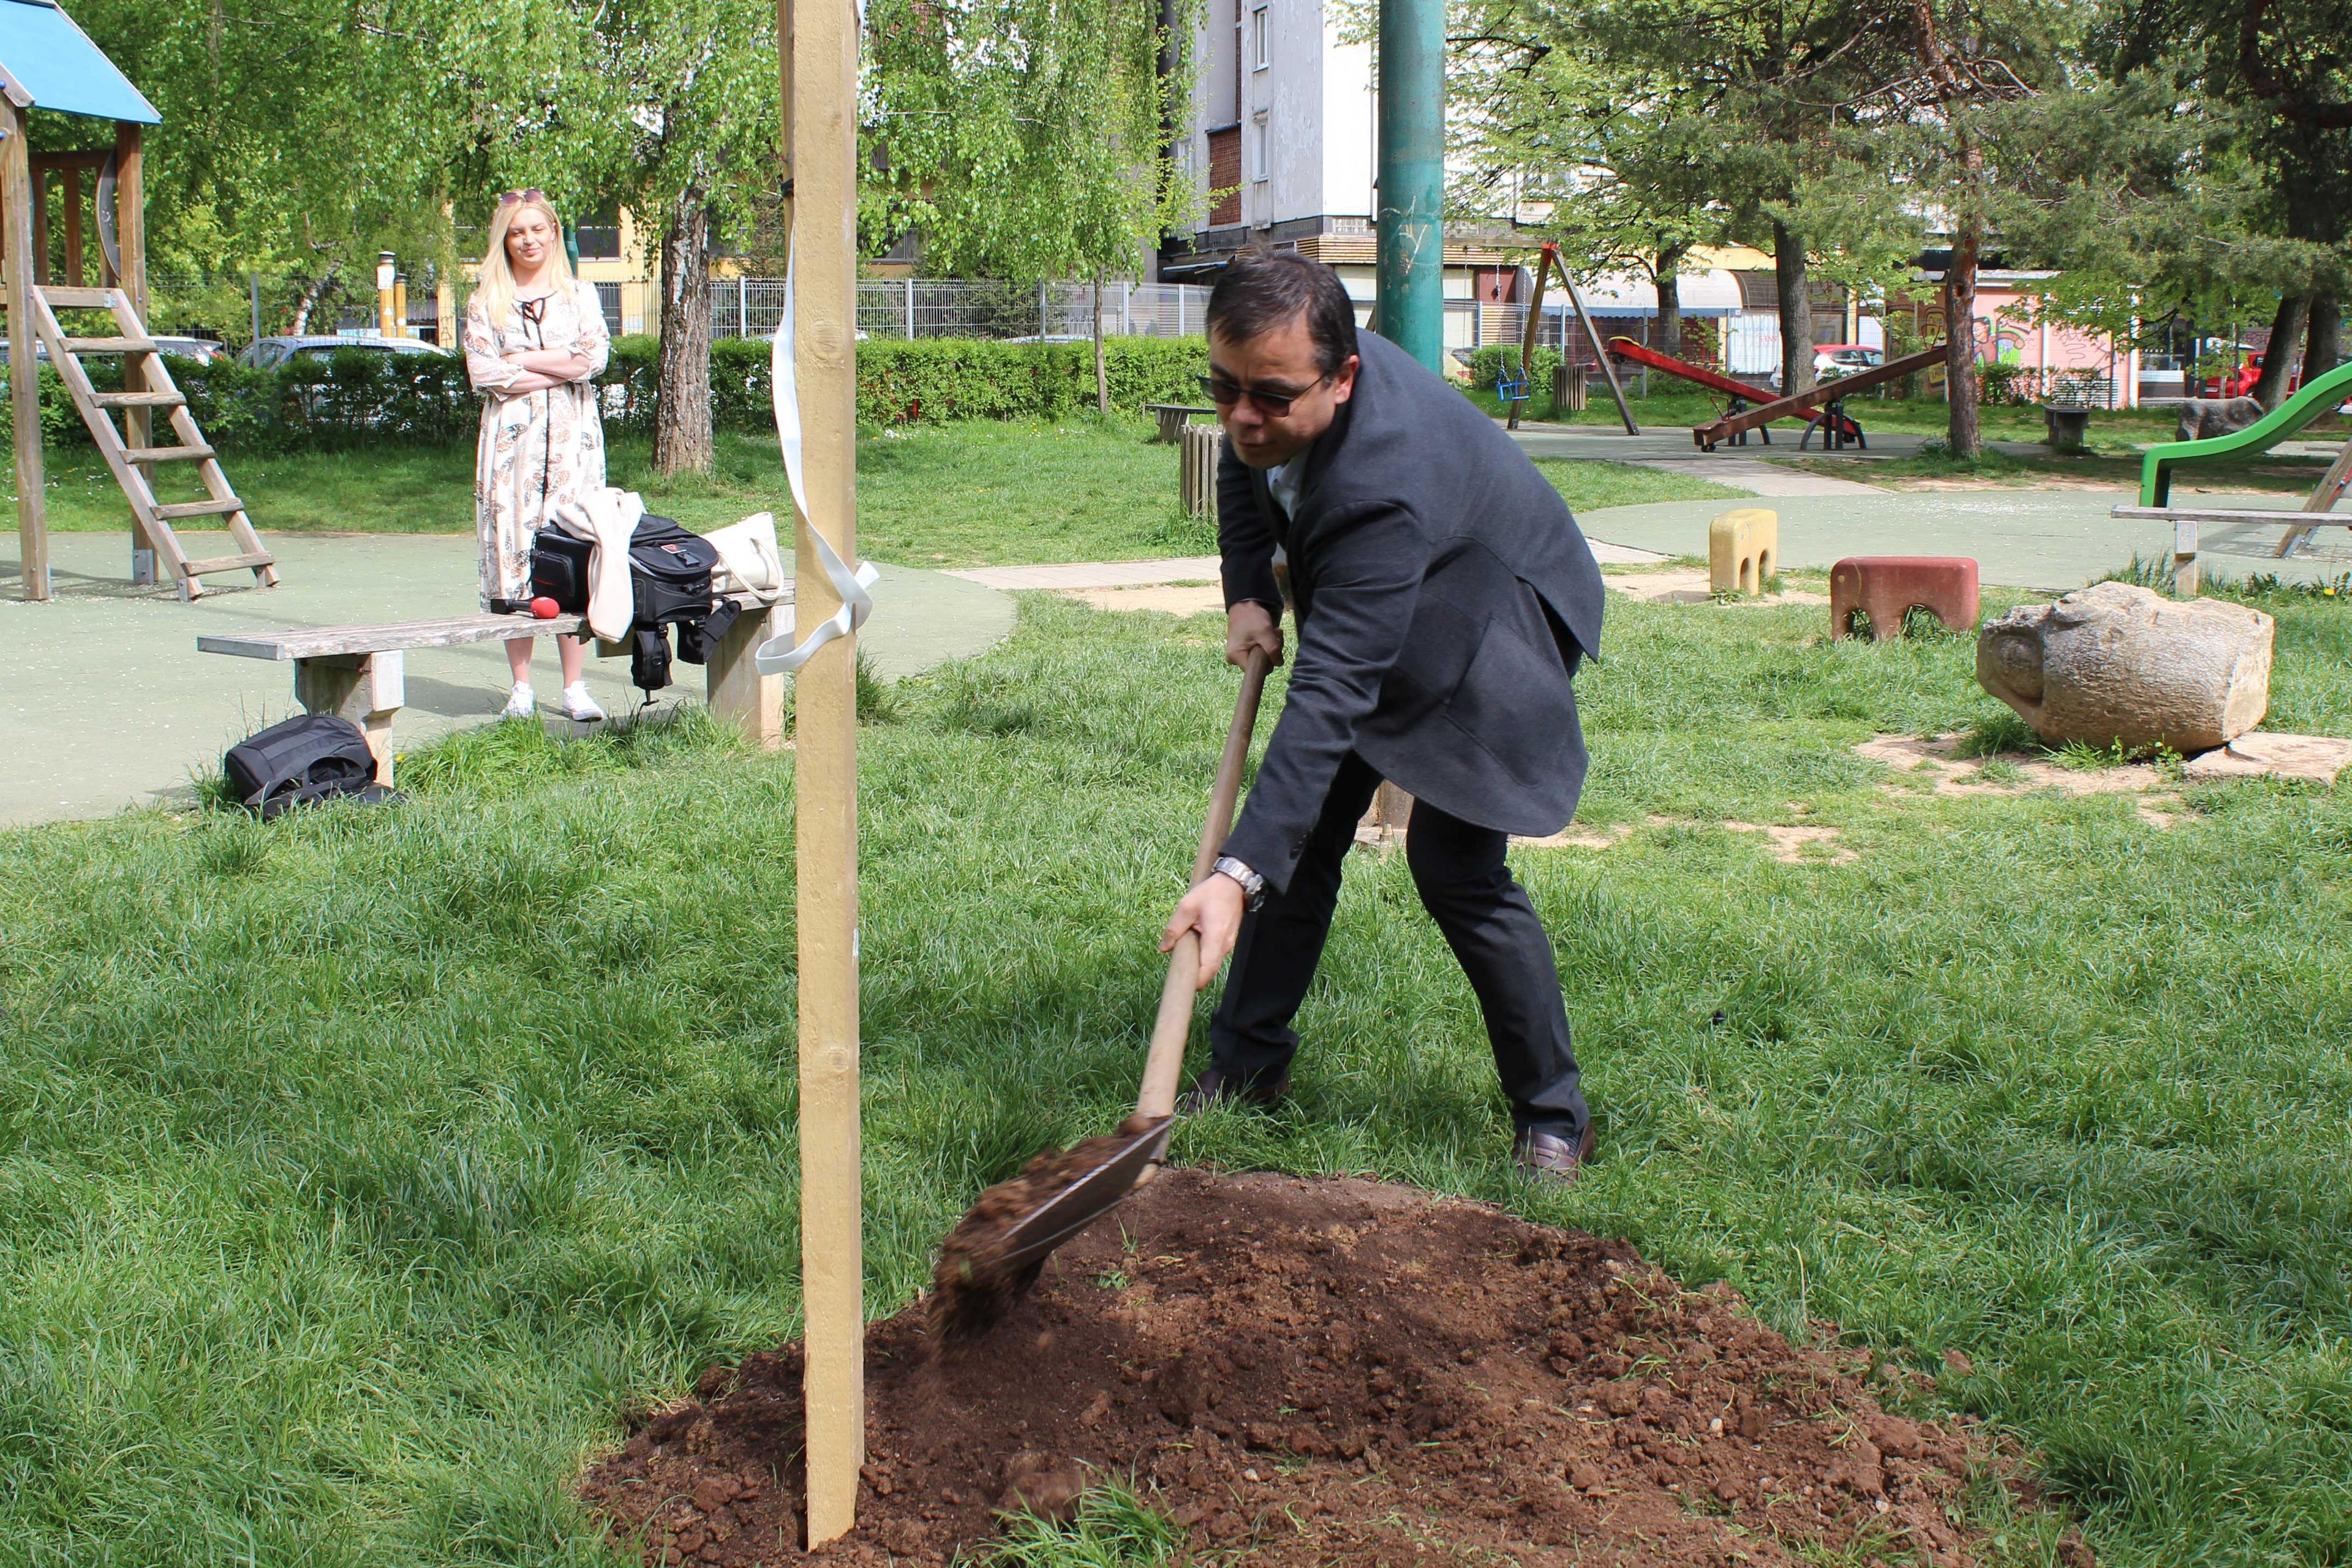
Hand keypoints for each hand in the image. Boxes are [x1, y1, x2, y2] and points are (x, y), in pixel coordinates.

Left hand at [1161, 873, 1247, 989]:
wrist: (1234, 883)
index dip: (1197, 981)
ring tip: (1185, 954)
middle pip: (1210, 970)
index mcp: (1214, 938)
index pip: (1208, 969)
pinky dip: (1205, 955)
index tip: (1184, 983)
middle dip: (1196, 974)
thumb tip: (1164, 948)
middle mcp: (1225, 945)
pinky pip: (1215, 954)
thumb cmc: (1211, 893)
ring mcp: (1229, 944)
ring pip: (1213, 963)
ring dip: (1200, 963)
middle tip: (1179, 970)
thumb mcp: (1186, 906)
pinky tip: (1195, 945)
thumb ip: (1174, 928)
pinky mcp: (1228, 940)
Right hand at [1226, 601, 1282, 670]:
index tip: (1272, 646)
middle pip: (1261, 665)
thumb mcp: (1264, 632)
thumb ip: (1272, 649)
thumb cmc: (1252, 617)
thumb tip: (1279, 663)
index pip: (1257, 671)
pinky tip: (1270, 634)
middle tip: (1274, 635)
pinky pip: (1261, 654)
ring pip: (1263, 659)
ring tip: (1272, 632)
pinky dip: (1269, 644)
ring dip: (1272, 646)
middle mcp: (1235, 659)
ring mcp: (1240, 655)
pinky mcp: (1246, 651)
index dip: (1268, 662)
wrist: (1246, 605)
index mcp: (1236, 657)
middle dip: (1272, 652)